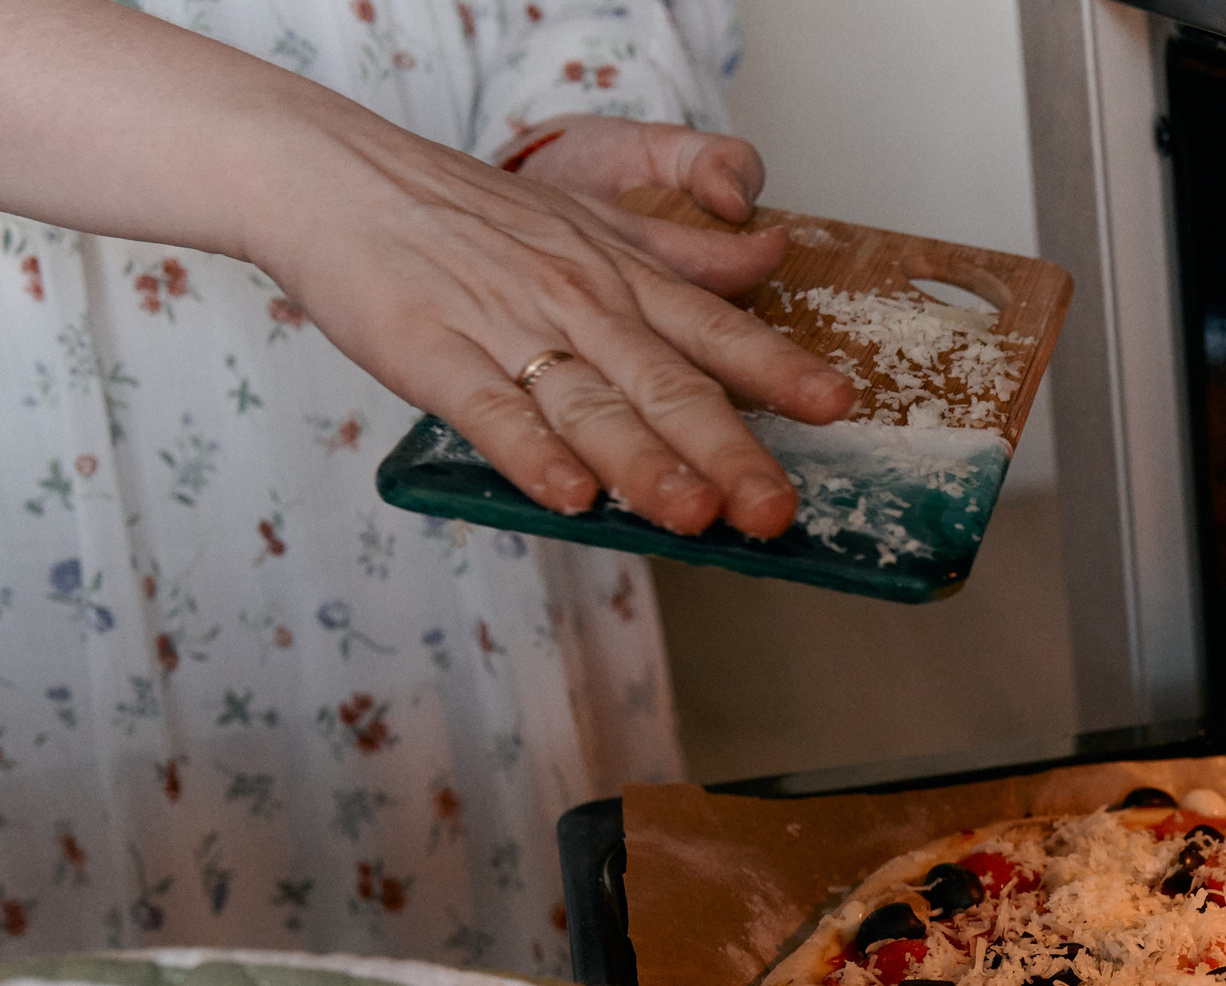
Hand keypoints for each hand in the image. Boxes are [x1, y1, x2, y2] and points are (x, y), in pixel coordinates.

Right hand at [255, 116, 852, 536]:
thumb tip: (774, 254)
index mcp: (621, 279)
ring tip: (691, 517)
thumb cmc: (472, 212)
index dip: (778, 370)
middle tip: (773, 510)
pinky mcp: (431, 351)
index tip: (836, 405)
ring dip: (643, 464)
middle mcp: (578, 303)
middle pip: (666, 384)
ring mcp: (504, 327)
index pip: (715, 331)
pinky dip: (530, 455)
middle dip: (726, 451)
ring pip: (589, 405)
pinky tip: (568, 498)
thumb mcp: (594, 218)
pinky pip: (489, 412)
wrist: (336, 175)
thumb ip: (687, 255)